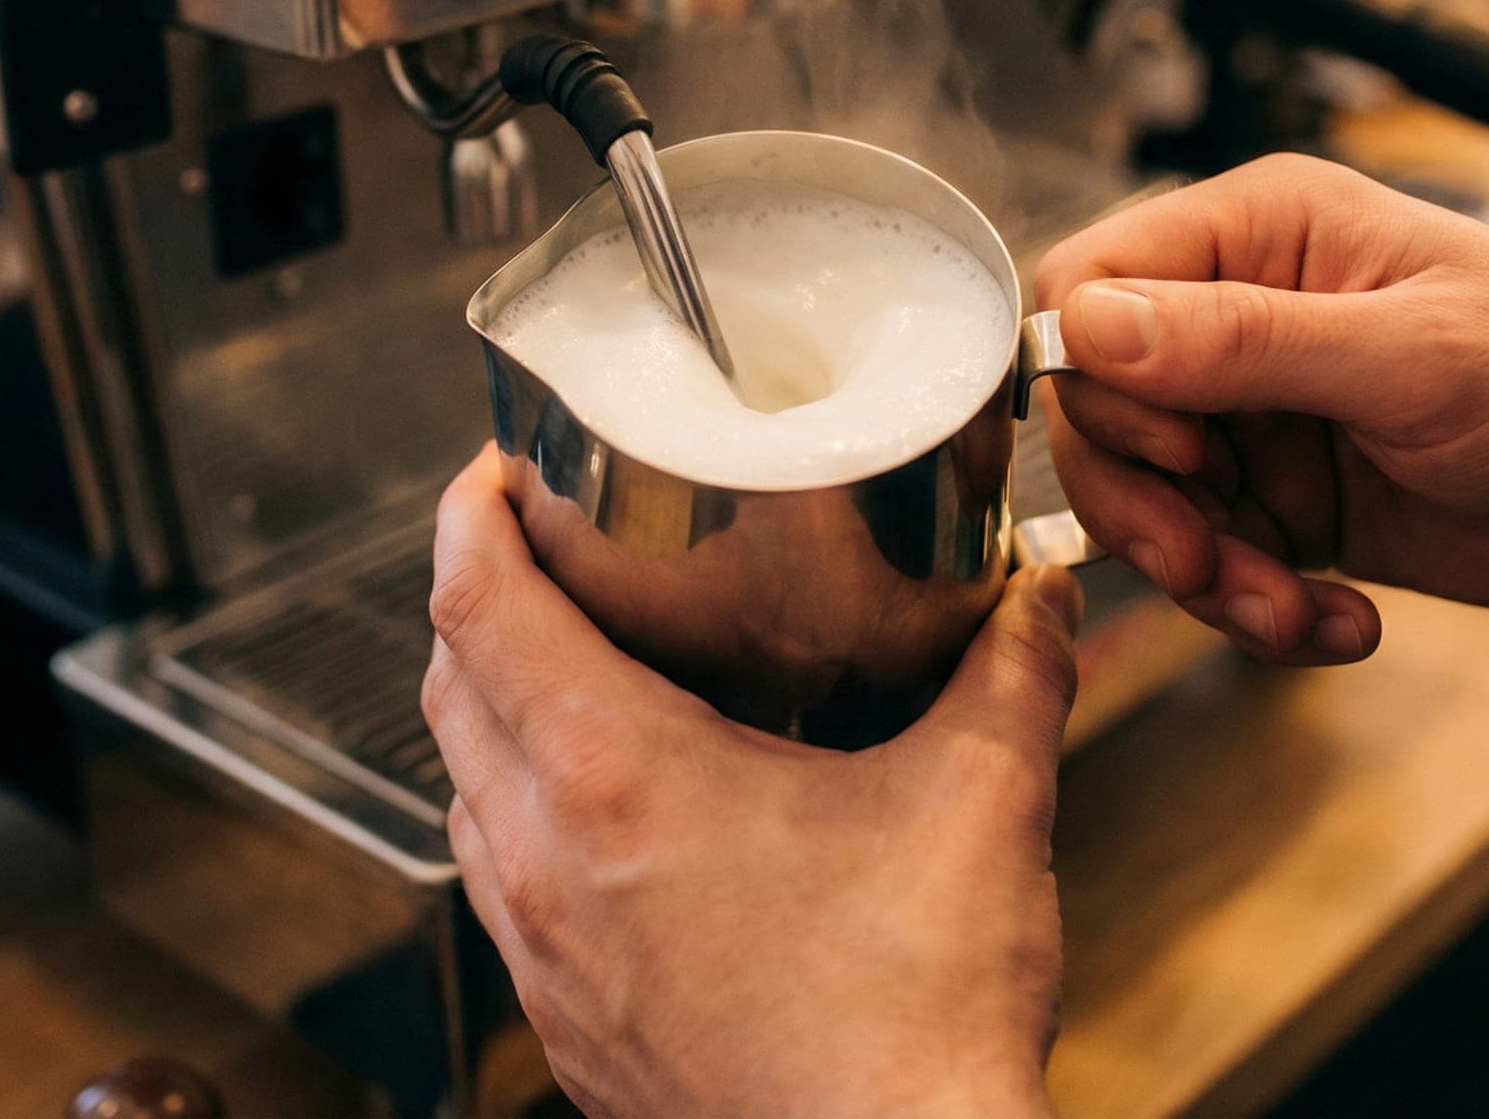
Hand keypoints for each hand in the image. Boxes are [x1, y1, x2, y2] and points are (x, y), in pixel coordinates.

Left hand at [422, 447, 1079, 1118]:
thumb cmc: (912, 1023)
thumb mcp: (982, 805)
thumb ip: (1012, 673)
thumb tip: (1041, 598)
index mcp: (615, 776)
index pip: (478, 601)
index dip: (472, 509)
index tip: (501, 465)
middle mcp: (546, 861)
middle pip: (448, 683)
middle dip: (480, 592)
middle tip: (545, 544)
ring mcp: (544, 954)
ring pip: (463, 787)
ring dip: (492, 705)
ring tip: (571, 662)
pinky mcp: (565, 1023)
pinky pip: (496, 882)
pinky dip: (519, 810)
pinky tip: (607, 811)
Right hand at [1035, 154, 1488, 658]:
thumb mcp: (1412, 358)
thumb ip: (1243, 342)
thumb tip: (1093, 325)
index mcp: (1263, 232)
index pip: (1090, 286)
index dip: (1103, 384)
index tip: (1183, 452)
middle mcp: (1244, 314)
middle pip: (1102, 413)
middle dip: (1148, 507)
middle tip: (1212, 565)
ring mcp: (1264, 412)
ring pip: (1149, 503)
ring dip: (1208, 577)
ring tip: (1294, 611)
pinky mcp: (1289, 500)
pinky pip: (1214, 562)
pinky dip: (1259, 610)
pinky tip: (1342, 621)